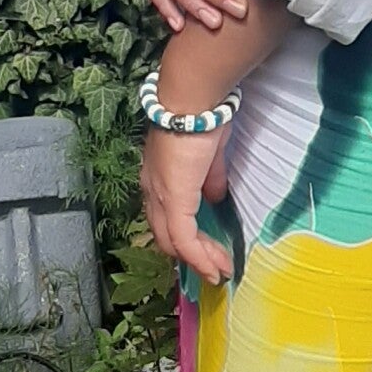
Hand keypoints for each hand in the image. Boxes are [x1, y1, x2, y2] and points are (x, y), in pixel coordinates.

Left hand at [140, 125, 234, 285]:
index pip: (166, 218)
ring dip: (199, 259)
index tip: (208, 250)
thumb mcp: (208, 154)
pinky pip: (184, 239)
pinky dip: (199, 257)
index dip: (185, 238)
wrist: (191, 101)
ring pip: (173, 242)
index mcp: (158, 179)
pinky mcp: (173, 200)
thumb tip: (216, 197)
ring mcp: (160, 197)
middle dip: (193, 255)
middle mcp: (152, 191)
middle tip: (216, 267)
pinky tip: (214, 268)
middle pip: (166, 237)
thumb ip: (209, 178)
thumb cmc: (202, 118)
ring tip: (219, 270)